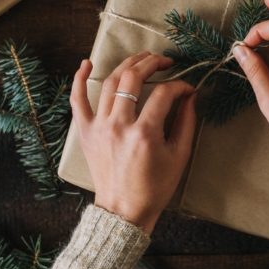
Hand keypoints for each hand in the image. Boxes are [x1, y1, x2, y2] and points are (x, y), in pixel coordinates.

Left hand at [70, 52, 196, 233]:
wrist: (124, 211)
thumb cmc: (155, 187)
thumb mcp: (179, 156)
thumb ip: (186, 122)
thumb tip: (190, 95)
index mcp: (144, 133)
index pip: (164, 93)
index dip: (179, 85)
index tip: (188, 88)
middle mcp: (119, 125)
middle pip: (133, 78)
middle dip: (152, 63)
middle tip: (165, 61)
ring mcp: (99, 127)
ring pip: (110, 83)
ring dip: (127, 64)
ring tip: (142, 58)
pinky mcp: (86, 132)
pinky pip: (78, 101)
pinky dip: (79, 79)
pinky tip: (86, 63)